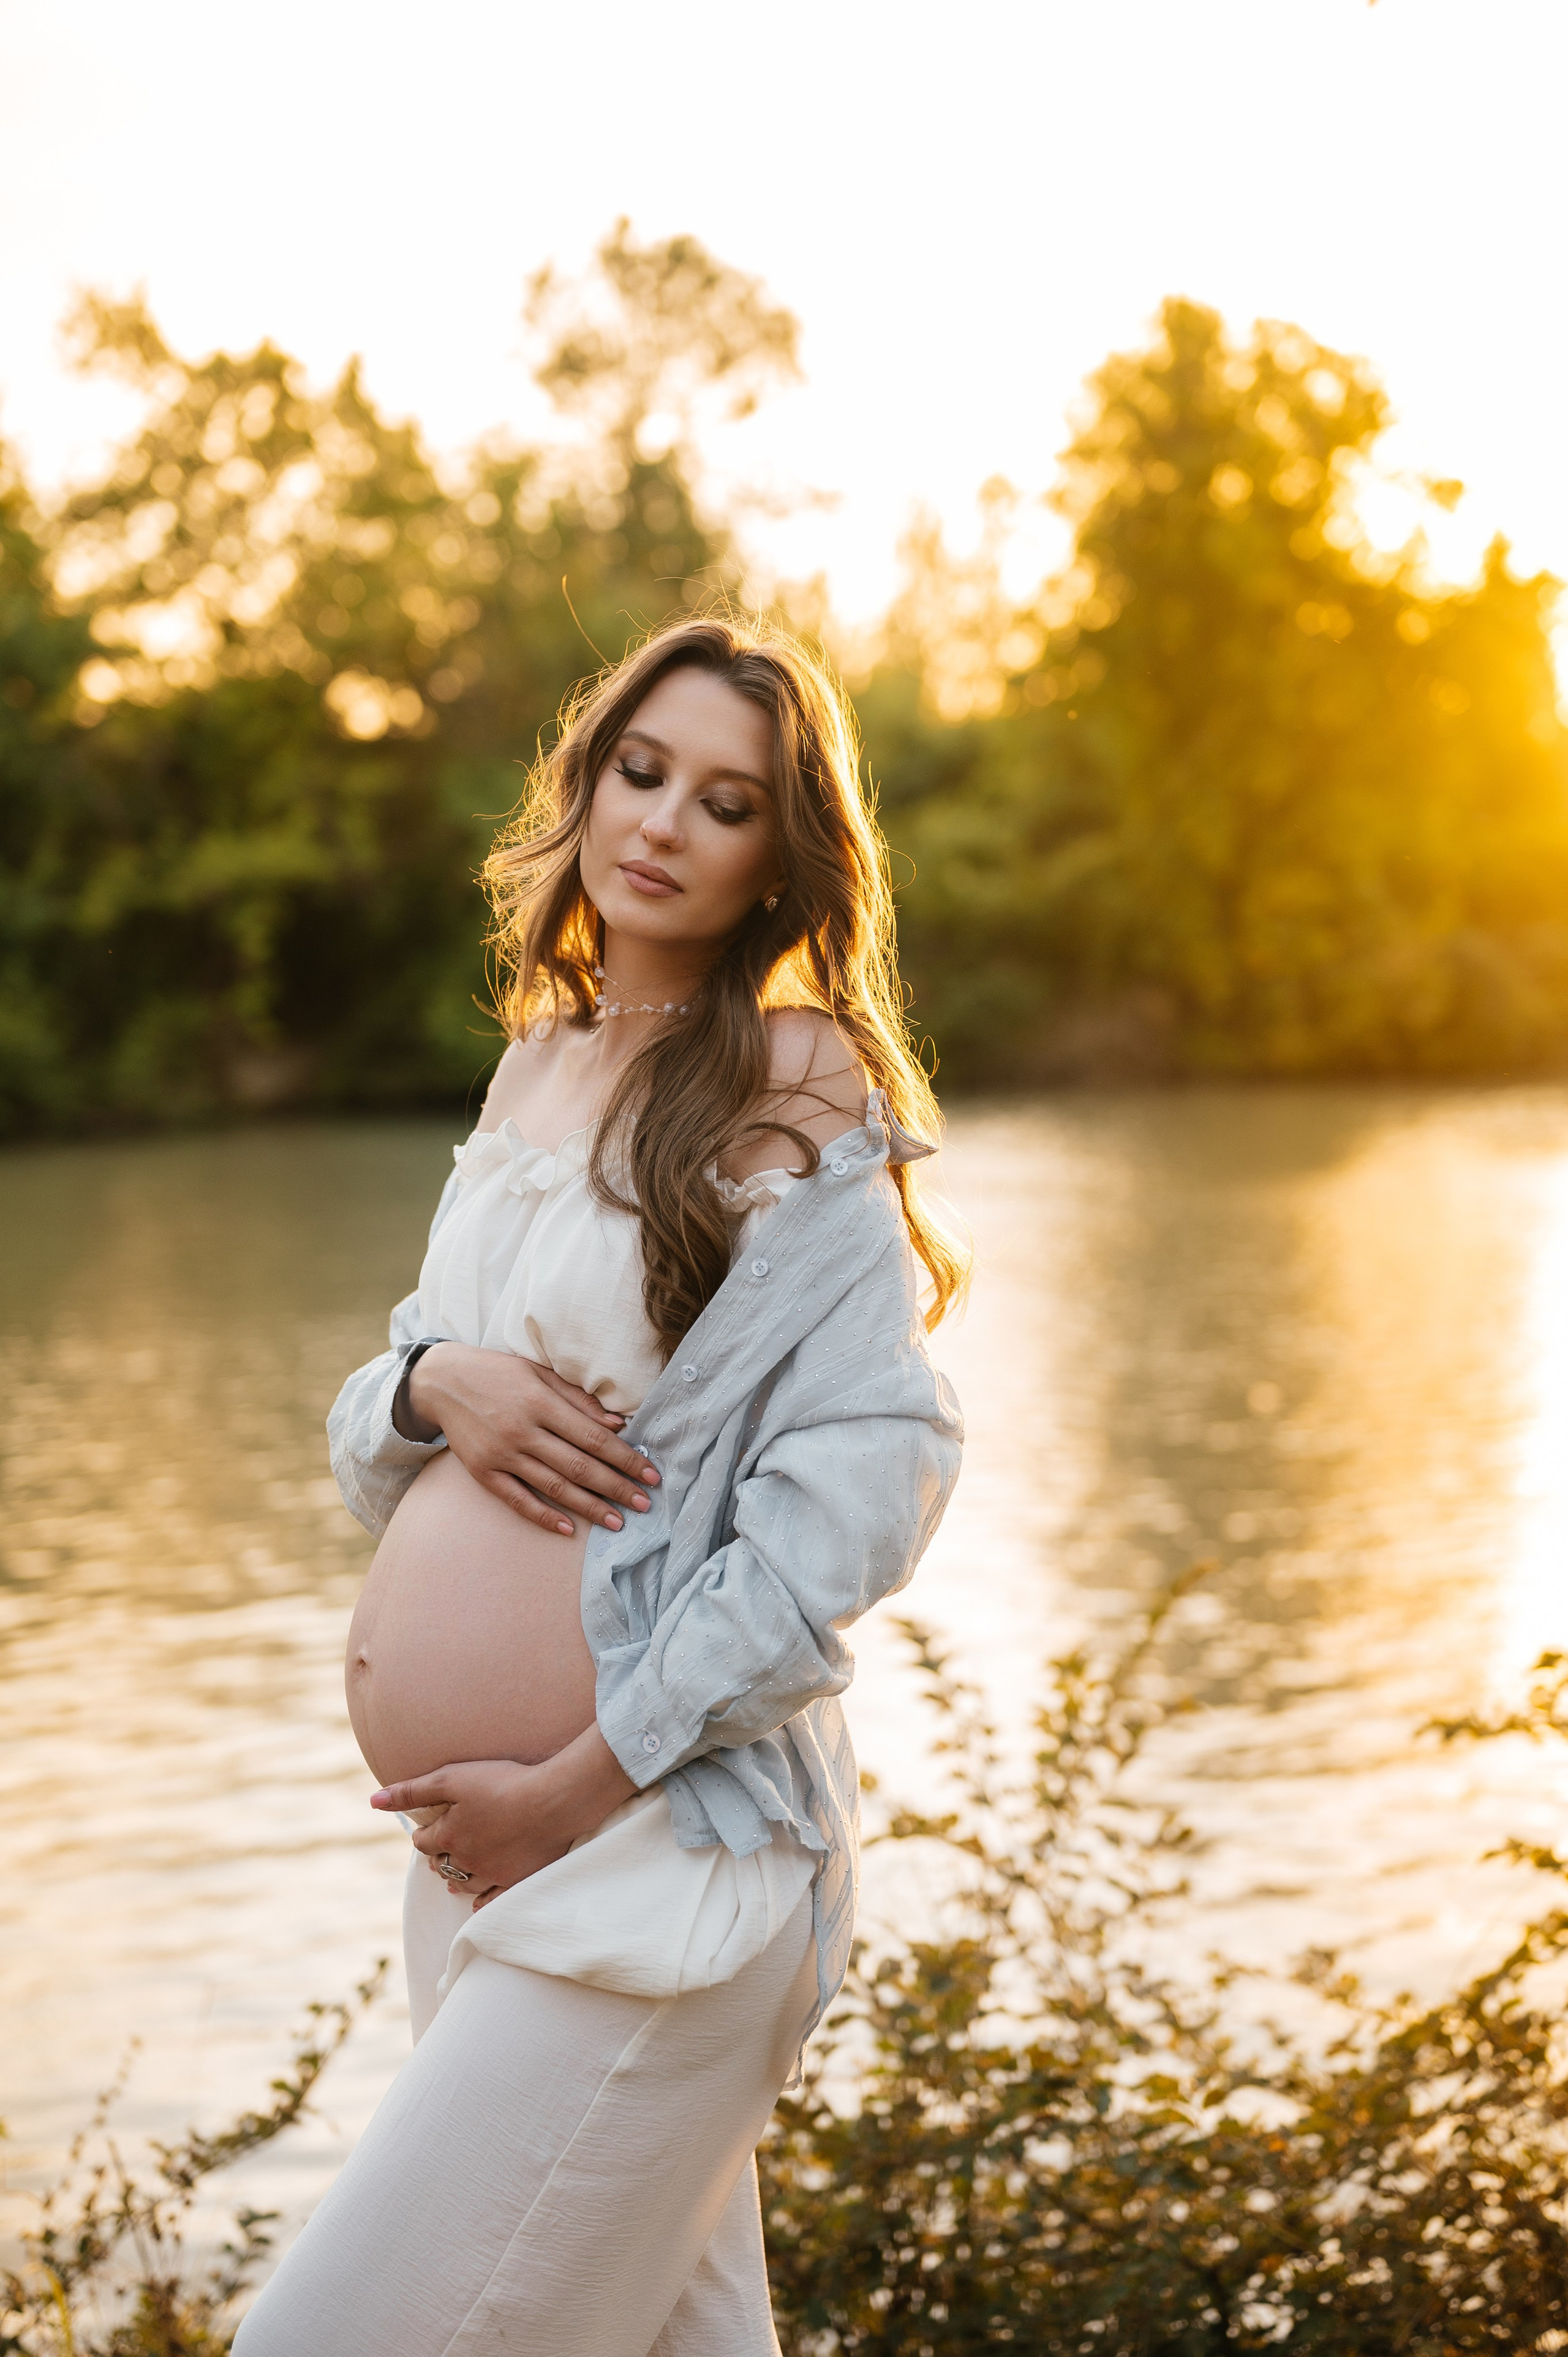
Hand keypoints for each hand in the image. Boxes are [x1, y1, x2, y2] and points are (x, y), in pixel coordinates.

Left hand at [371, 1725, 637, 1906]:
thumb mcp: (452, 1778)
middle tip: (441, 1850)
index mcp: (449, 1836)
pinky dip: (481, 1899)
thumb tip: (373, 1801)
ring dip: (456, 1878)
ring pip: (465, 1884)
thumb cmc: (504, 1783)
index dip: (423, 1835)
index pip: (423, 1843)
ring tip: (454, 1875)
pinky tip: (478, 1899)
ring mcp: (493, 1874)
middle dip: (438, 1857)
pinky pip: (492, 1898)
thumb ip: (412, 1791)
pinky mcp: (518, 1880)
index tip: (426, 1829)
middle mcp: (467, 1861)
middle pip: (442, 1866)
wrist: (554, 1800)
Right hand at [399, 1342, 659, 1536]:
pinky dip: (543, 1516)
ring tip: (617, 1522)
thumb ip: (578, 1400)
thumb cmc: (498, 1373)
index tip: (651, 1474)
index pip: (594, 1438)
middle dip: (616, 1487)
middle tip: (644, 1504)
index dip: (625, 1459)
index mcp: (540, 1402)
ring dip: (588, 1507)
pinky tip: (568, 1529)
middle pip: (579, 1466)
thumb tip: (618, 1423)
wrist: (441, 1381)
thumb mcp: (540, 1373)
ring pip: (553, 1487)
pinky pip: (517, 1499)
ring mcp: (501, 1454)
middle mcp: (522, 1430)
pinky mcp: (483, 1472)